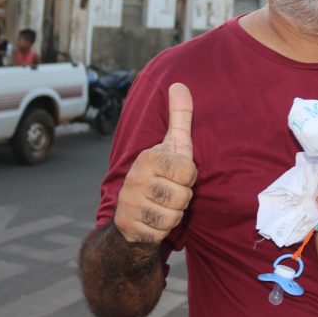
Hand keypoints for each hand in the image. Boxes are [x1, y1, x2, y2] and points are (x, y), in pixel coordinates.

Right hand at [113, 83, 195, 243]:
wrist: (132, 216)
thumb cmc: (160, 175)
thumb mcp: (173, 146)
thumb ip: (179, 117)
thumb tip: (180, 84)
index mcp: (148, 157)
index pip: (187, 171)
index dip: (187, 177)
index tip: (175, 175)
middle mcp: (135, 179)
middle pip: (183, 195)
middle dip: (181, 198)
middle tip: (168, 193)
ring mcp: (130, 204)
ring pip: (174, 215)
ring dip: (173, 214)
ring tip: (161, 205)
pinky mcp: (130, 227)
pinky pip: (162, 232)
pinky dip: (161, 230)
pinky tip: (152, 221)